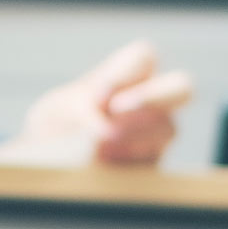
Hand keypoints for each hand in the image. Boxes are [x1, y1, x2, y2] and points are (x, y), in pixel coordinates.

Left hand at [15, 39, 191, 165]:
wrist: (45, 170)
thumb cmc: (54, 130)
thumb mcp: (57, 111)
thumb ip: (80, 108)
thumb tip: (106, 126)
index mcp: (124, 77)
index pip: (144, 57)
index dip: (125, 75)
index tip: (97, 100)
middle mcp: (149, 104)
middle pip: (182, 87)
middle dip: (152, 99)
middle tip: (115, 116)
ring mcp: (156, 137)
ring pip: (169, 128)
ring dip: (133, 136)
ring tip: (99, 149)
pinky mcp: (151, 168)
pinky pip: (155, 162)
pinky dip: (127, 163)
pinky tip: (103, 168)